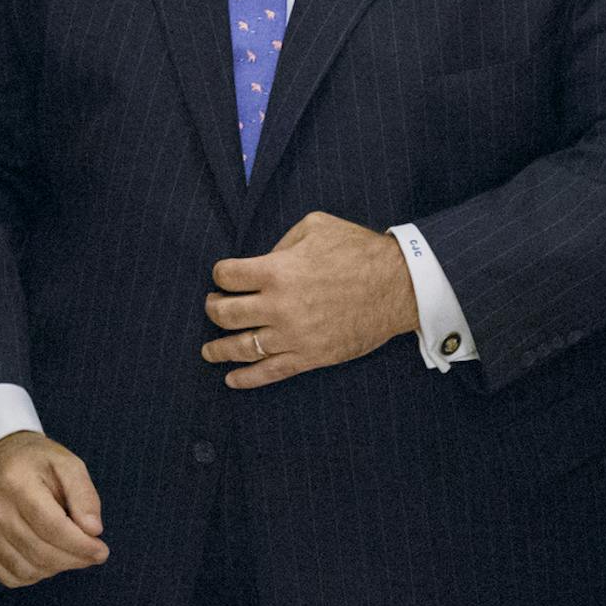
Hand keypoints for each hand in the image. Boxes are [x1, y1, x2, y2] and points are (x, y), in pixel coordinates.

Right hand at [0, 430, 108, 588]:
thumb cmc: (35, 461)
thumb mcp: (67, 463)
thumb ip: (84, 494)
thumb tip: (93, 530)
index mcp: (16, 482)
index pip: (53, 527)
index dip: (81, 545)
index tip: (101, 551)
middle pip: (41, 552)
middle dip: (74, 559)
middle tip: (93, 555)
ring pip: (27, 569)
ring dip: (57, 568)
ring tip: (70, 552)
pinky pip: (11, 576)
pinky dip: (35, 574)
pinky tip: (47, 558)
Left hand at [201, 211, 419, 389]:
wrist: (397, 286)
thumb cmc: (357, 250)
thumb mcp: (315, 226)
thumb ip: (282, 242)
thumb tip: (265, 260)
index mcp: (276, 270)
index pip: (227, 275)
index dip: (220, 274)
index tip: (222, 277)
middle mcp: (278, 305)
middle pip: (225, 314)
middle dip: (212, 309)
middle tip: (212, 307)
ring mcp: (292, 335)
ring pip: (242, 347)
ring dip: (218, 349)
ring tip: (208, 350)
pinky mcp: (309, 356)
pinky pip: (270, 372)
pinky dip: (246, 378)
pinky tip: (231, 379)